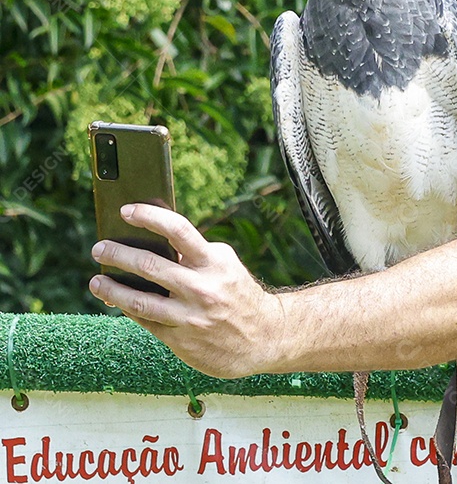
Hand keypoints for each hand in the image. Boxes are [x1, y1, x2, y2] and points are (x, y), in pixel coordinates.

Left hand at [89, 203, 284, 377]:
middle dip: (118, 254)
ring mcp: (190, 316)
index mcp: (215, 262)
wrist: (265, 338)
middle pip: (149, 265)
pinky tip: (118, 301)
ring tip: (97, 280)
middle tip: (100, 248)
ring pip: (138, 300)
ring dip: (111, 288)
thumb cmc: (239, 295)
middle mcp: (202, 288)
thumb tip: (155, 242)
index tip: (126, 210)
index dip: (149, 216)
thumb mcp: (225, 267)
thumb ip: (196, 255)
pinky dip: (128, 309)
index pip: (178, 230)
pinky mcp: (181, 340)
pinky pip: (145, 321)